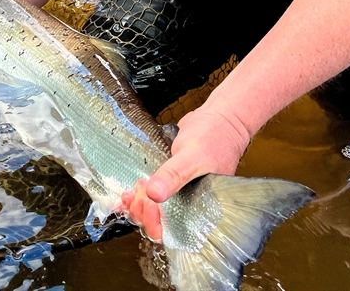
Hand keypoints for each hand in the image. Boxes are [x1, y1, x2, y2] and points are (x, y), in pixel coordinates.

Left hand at [118, 105, 251, 240]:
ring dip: (139, 204)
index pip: (173, 231)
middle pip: (159, 223)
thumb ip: (174, 174)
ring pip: (154, 210)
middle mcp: (190, 204)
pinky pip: (153, 195)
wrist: (220, 117)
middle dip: (143, 211)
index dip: (156, 222)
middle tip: (138, 192)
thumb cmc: (216, 137)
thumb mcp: (193, 156)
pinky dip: (139, 195)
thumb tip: (154, 194)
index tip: (149, 203)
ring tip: (134, 189)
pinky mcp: (171, 181)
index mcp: (200, 207)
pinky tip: (129, 191)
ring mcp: (179, 192)